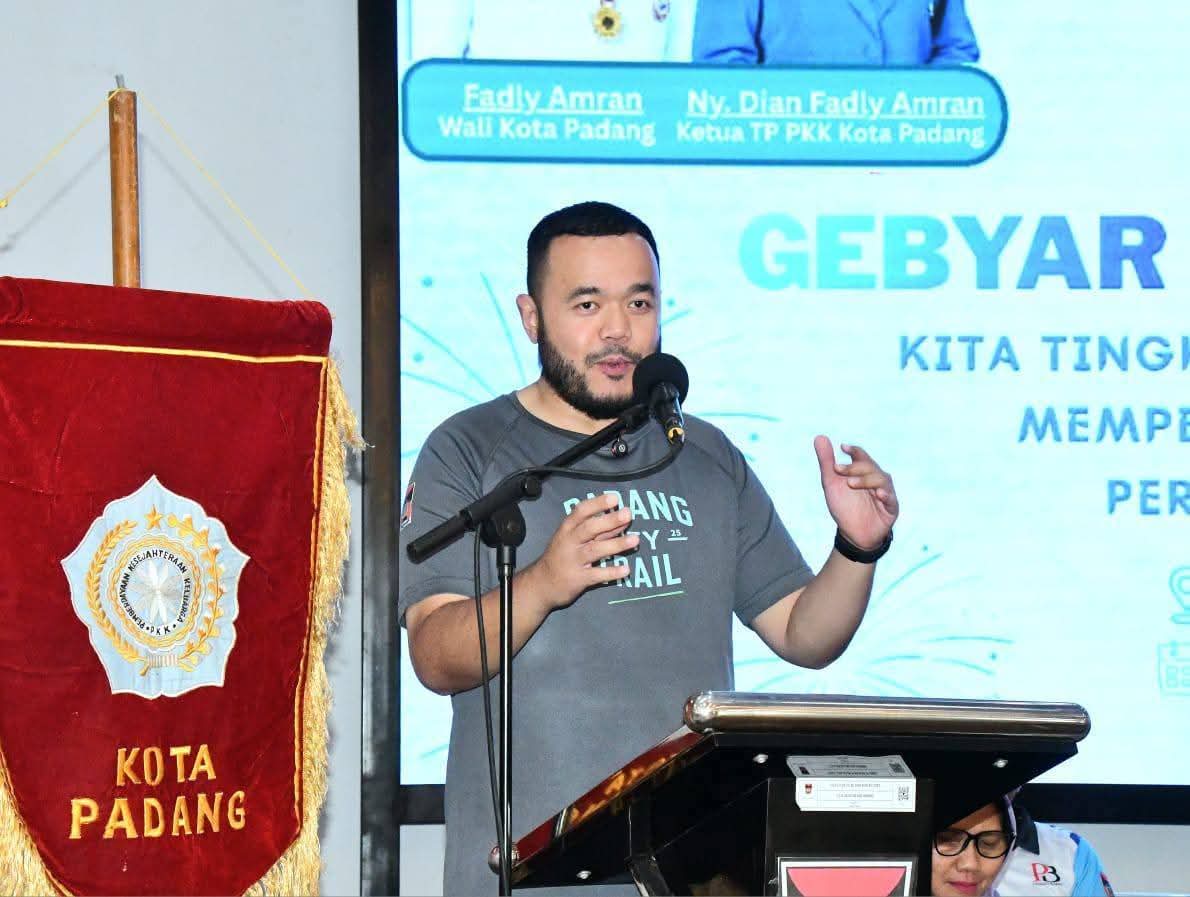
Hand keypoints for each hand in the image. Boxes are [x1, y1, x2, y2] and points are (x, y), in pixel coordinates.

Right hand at [527, 493, 637, 609]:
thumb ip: (601, 530)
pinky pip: (596, 574)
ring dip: (616, 544)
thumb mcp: (575, 539)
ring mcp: (573, 561)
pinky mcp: (578, 579)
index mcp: (567, 528)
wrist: (543, 584)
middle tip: (627, 514)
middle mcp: (569, 542)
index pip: (581, 511)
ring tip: (635, 539)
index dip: (597, 504)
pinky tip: (625, 569)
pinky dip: (611, 572)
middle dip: (609, 520)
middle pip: (589, 528)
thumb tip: (624, 519)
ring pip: (595, 550)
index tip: (614, 498)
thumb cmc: (562, 556)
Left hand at [813, 436, 898, 549]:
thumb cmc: (844, 506)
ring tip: (851, 483)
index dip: (854, 451)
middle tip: (838, 470)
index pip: (861, 456)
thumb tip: (819, 436)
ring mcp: (886, 492)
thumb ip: (827, 462)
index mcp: (864, 471)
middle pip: (870, 466)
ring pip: (881, 479)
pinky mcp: (891, 508)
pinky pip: (891, 499)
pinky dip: (886, 495)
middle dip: (854, 467)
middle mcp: (877, 478)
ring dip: (866, 480)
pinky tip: (878, 494)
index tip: (843, 447)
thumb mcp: (832, 483)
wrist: (852, 534)